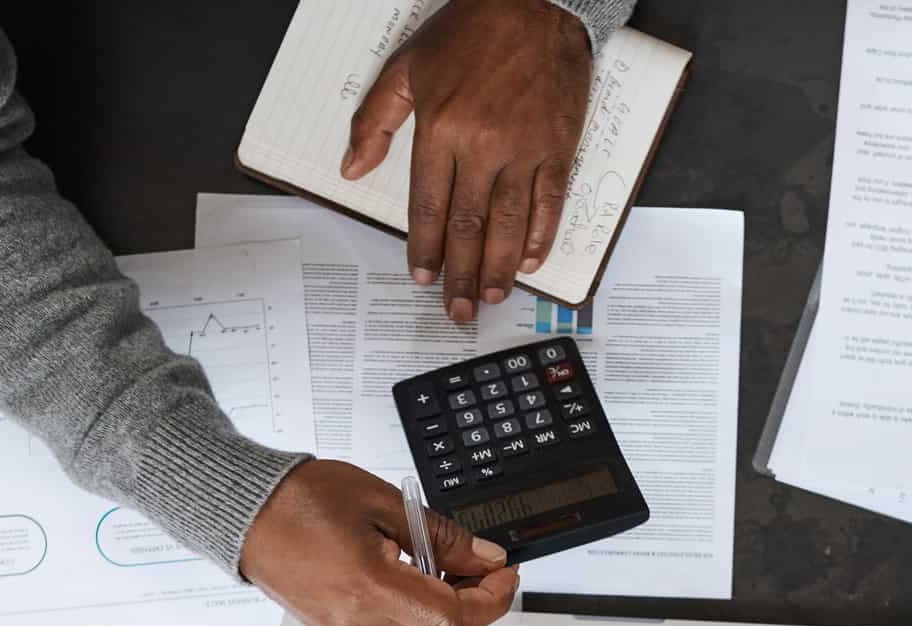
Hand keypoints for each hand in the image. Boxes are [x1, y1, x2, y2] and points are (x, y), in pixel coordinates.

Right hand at [240, 460, 519, 625]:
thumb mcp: (385, 503)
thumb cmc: (299, 500)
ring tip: (448, 568)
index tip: (504, 576)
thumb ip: (442, 536)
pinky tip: (416, 579)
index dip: (490, 601)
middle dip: (474, 604)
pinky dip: (415, 613)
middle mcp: (355, 620)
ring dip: (445, 610)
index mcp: (368, 586)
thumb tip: (483, 559)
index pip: (453, 619)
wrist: (244, 511)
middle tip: (482, 566)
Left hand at [342, 0, 594, 322]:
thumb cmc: (470, 32)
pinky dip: (540, 235)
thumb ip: (376, 121)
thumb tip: (353, 169)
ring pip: (509, 223)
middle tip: (458, 310)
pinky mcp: (557, 147)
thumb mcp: (408, 67)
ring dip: (499, 267)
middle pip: (469, 226)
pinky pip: (549, 202)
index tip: (423, 277)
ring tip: (491, 296)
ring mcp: (524, 149)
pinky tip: (529, 260)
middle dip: (461, 274)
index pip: (429, 205)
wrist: (533, 2)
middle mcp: (483, 145)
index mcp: (441, 129)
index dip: (426, 248)